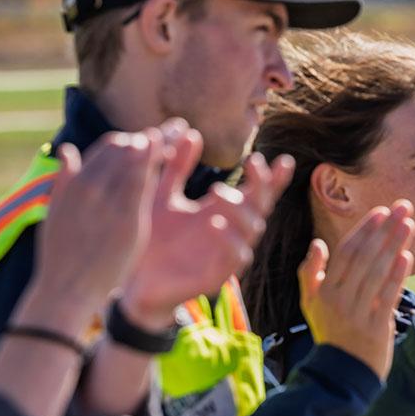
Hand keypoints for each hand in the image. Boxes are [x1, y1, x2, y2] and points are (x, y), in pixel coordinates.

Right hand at [23, 133, 162, 333]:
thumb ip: (64, 180)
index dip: (129, 141)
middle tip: (166, 136)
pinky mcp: (128, 217)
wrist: (68, 288)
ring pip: (136, 159)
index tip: (144, 142)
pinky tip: (171, 156)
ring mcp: (109, 200)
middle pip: (125, 148)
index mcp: (74, 183)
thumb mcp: (55, 211)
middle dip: (146, 139)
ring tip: (173, 142)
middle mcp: (90, 185)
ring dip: (156, 146)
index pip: (108, 147)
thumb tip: (67, 150)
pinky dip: (158, 162)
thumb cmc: (62, 254)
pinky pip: (145, 181)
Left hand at [120, 119, 293, 329]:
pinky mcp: (218, 275)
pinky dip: (228, 240)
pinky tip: (213, 224)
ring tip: (218, 191)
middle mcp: (231, 232)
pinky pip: (234, 257)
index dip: (271, 177)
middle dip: (262, 184)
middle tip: (253, 163)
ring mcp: (227, 254)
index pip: (255, 192)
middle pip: (261, 206)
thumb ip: (177, 167)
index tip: (281, 158)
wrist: (133, 283)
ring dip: (239, 209)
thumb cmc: (152, 240)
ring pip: (251, 230)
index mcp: (222, 213)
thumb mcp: (162, 196)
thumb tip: (191, 132)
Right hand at [298, 202, 414, 379]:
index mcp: (323, 291)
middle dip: (386, 229)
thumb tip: (317, 243)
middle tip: (404, 207)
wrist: (340, 374)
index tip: (382, 210)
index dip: (366, 229)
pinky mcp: (376, 328)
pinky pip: (387, 297)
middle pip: (365, 257)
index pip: (346, 252)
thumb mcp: (310, 304)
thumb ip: (310, 273)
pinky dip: (398, 276)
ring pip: (378, 273)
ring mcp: (358, 314)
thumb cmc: (329, 332)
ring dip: (395, 246)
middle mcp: (339, 300)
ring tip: (409, 224)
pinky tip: (407, 256)